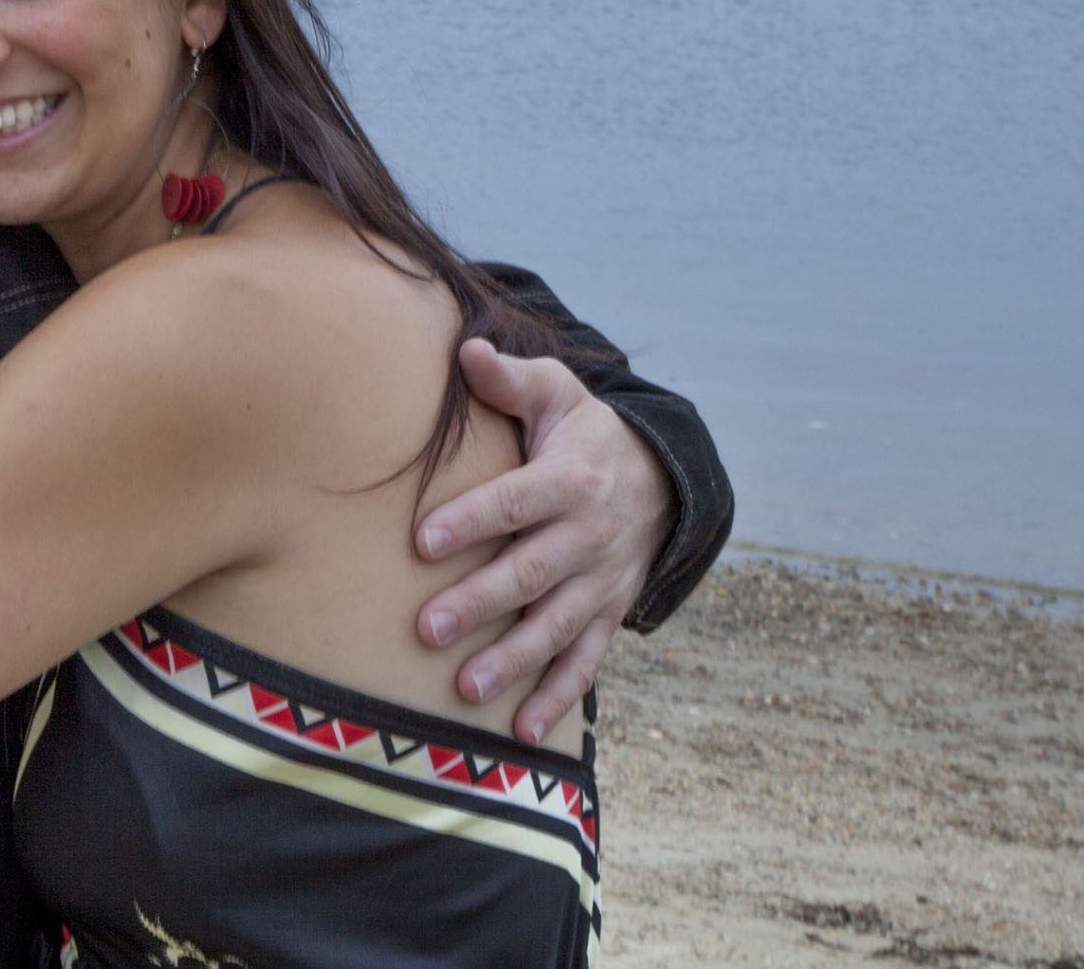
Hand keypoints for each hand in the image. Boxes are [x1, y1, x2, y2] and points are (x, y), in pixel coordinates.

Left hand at [413, 338, 674, 745]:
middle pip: (531, 573)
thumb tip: (468, 353)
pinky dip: (558, 697)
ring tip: (464, 689)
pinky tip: (523, 731)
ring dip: (512, 660)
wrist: (662, 478)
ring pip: (555, 626)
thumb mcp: (557, 394)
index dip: (472, 519)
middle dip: (480, 603)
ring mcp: (602, 581)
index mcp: (571, 479)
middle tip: (426, 628)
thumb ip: (511, 379)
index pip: (516, 501)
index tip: (421, 540)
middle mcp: (590, 535)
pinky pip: (585, 660)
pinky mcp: (607, 612)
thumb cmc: (583, 432)